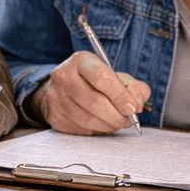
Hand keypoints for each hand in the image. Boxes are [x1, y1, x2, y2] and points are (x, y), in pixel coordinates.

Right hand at [33, 52, 151, 134]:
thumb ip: (134, 87)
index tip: (133, 109)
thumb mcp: (117, 77)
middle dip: (117, 116)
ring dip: (108, 126)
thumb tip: (137, 105)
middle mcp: (63, 76)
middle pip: (95, 102)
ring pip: (87, 119)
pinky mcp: (53, 115)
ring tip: (115, 123)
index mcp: (81, 60)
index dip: (120, 96)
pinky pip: (79, 129)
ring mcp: (55, 96)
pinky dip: (95, 130)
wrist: (65, 88)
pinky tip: (99, 124)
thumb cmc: (96, 82)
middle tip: (127, 121)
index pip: (102, 78)